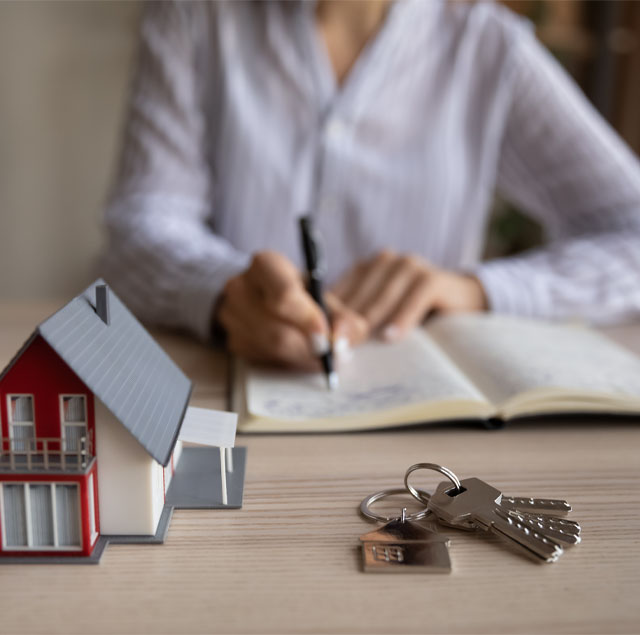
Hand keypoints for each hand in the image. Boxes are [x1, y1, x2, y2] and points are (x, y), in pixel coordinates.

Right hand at [216, 251, 367, 368]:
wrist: (266, 297)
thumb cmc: (300, 294)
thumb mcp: (326, 297)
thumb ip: (344, 318)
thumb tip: (341, 340)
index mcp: (266, 265)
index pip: (284, 296)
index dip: (307, 320)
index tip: (326, 335)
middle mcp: (241, 287)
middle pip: (277, 331)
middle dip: (308, 347)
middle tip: (330, 352)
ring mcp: (231, 315)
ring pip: (270, 349)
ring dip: (300, 357)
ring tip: (318, 352)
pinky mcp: (233, 340)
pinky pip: (263, 359)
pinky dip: (286, 361)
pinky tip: (297, 351)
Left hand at [332, 250, 487, 340]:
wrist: (462, 302)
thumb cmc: (413, 311)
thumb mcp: (382, 313)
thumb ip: (358, 320)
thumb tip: (327, 341)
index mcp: (367, 268)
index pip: (340, 291)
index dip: (329, 316)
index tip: (320, 339)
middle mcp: (385, 261)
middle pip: (358, 296)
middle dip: (346, 324)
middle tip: (334, 348)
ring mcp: (409, 266)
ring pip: (381, 298)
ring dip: (367, 324)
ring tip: (355, 346)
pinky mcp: (432, 278)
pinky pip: (413, 299)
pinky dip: (401, 319)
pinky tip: (391, 337)